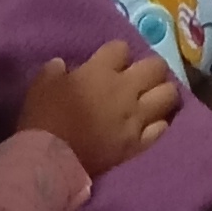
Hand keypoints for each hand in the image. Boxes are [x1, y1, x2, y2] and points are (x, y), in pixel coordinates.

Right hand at [22, 40, 179, 174]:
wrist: (52, 163)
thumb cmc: (44, 119)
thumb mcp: (42, 84)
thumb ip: (56, 70)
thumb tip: (63, 67)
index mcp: (101, 70)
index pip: (122, 47)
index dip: (117, 54)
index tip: (110, 63)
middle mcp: (125, 90)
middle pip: (156, 66)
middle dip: (150, 68)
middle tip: (140, 78)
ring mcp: (136, 118)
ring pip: (169, 95)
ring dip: (162, 93)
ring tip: (153, 99)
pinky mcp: (138, 145)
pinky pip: (162, 128)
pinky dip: (159, 124)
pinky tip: (151, 125)